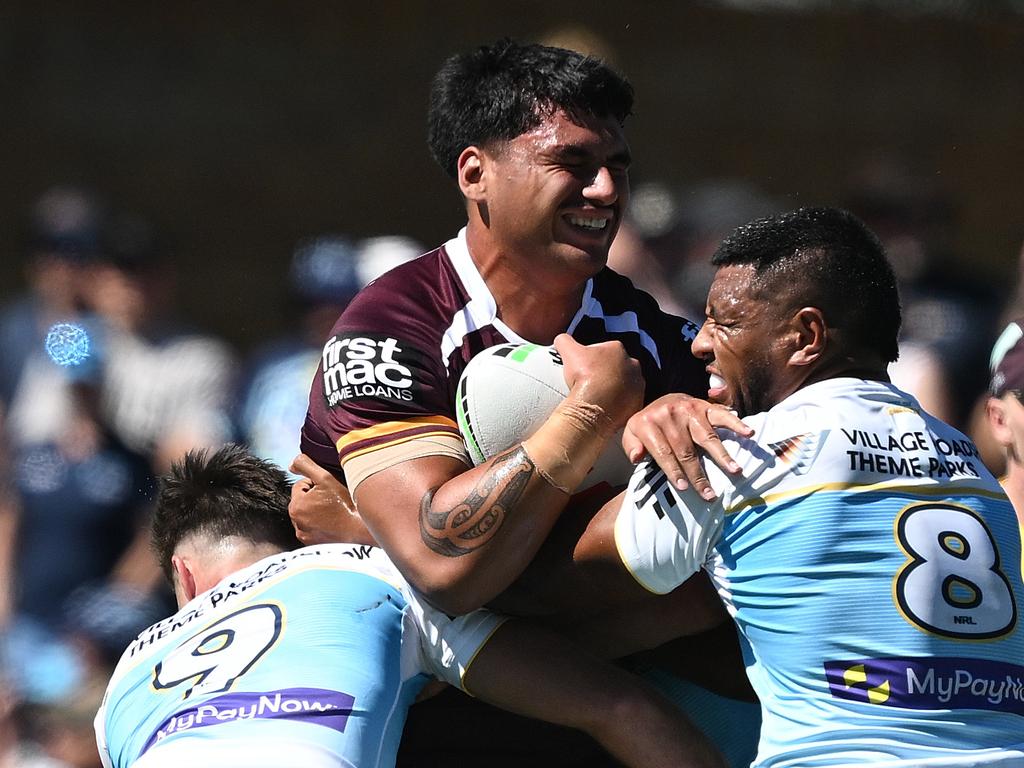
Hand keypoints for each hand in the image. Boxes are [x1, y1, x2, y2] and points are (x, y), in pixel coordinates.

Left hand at [288, 453, 375, 545]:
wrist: (359, 529)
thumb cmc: (344, 505)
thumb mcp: (325, 478)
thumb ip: (306, 465)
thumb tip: (292, 464)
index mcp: (296, 506)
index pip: (301, 485)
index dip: (316, 483)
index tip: (329, 490)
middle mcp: (296, 523)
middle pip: (303, 500)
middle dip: (315, 497)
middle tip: (332, 500)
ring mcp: (304, 535)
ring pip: (308, 514)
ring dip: (317, 510)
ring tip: (333, 511)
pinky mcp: (313, 543)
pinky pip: (313, 528)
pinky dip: (320, 524)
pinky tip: (333, 522)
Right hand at [553, 334, 643, 431]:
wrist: (594, 407)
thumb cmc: (584, 377)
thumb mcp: (568, 352)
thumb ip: (564, 340)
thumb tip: (561, 340)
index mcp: (617, 349)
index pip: (605, 349)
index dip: (593, 358)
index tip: (585, 368)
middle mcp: (632, 365)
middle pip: (617, 367)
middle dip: (606, 373)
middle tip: (591, 382)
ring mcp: (637, 384)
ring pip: (625, 384)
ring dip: (615, 388)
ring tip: (599, 396)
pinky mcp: (638, 402)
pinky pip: (628, 401)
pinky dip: (619, 404)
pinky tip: (606, 407)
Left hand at [621, 394, 752, 499]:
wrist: (658, 399)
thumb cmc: (647, 425)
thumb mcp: (631, 434)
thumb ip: (631, 446)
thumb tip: (636, 458)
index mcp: (648, 423)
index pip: (663, 452)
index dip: (673, 471)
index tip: (684, 488)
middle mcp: (669, 414)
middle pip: (686, 449)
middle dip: (698, 474)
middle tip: (709, 494)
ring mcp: (689, 409)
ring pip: (706, 436)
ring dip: (722, 455)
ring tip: (735, 471)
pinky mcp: (704, 405)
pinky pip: (722, 415)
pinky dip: (736, 424)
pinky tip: (749, 433)